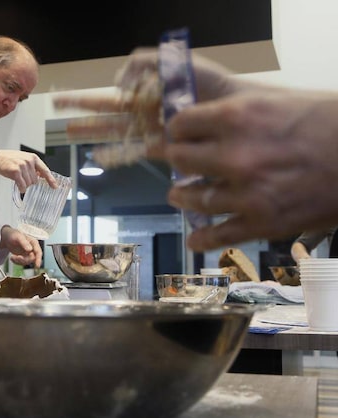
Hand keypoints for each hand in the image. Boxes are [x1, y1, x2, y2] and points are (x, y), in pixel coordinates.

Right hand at [0, 150, 56, 191]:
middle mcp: (29, 161)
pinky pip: (22, 186)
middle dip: (30, 182)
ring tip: (18, 179)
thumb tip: (42, 176)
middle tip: (22, 177)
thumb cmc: (10, 159)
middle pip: (35, 180)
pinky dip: (21, 188)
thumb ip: (34, 167)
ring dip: (24, 185)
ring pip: (29, 184)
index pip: (45, 170)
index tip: (55, 186)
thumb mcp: (24, 159)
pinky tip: (19, 187)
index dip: (50, 179)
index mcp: (33, 158)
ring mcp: (22, 166)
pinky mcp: (15, 172)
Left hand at [0, 225, 42, 266]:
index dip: (39, 259)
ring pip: (27, 262)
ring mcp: (28, 253)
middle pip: (32, 259)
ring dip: (19, 261)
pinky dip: (16, 262)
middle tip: (17, 257)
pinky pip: (22, 263)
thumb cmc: (13, 234)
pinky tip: (12, 257)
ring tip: (12, 257)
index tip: (37, 265)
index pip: (38, 252)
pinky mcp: (24, 257)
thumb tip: (30, 249)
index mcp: (33, 242)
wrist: (7, 237)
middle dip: (24, 260)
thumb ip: (24, 243)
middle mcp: (32, 248)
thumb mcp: (18, 237)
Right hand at [52, 50, 239, 161]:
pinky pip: (132, 150)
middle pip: (105, 114)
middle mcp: (143, 112)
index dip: (84, 99)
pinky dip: (114, 154)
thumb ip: (146, 63)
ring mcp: (150, 130)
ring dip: (90, 133)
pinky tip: (97, 157)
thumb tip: (117, 81)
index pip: (108, 96)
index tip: (63, 100)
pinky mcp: (162, 147)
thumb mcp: (176, 63)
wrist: (235, 108)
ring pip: (113, 132)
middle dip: (80, 114)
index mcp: (145, 92)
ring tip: (68, 134)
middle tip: (57, 114)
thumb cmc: (210, 84)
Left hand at [165, 89, 337, 250]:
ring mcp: (247, 193)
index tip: (176, 134)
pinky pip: (220, 235)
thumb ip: (235, 107)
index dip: (176, 130)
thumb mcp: (276, 99)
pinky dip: (202, 239)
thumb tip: (202, 111)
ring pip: (194, 199)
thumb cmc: (327, 120)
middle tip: (173, 162)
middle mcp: (235, 156)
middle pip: (180, 160)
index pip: (181, 125)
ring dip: (181, 197)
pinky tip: (194, 240)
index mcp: (237, 117)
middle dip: (174, 160)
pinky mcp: (264, 223)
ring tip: (178, 195)